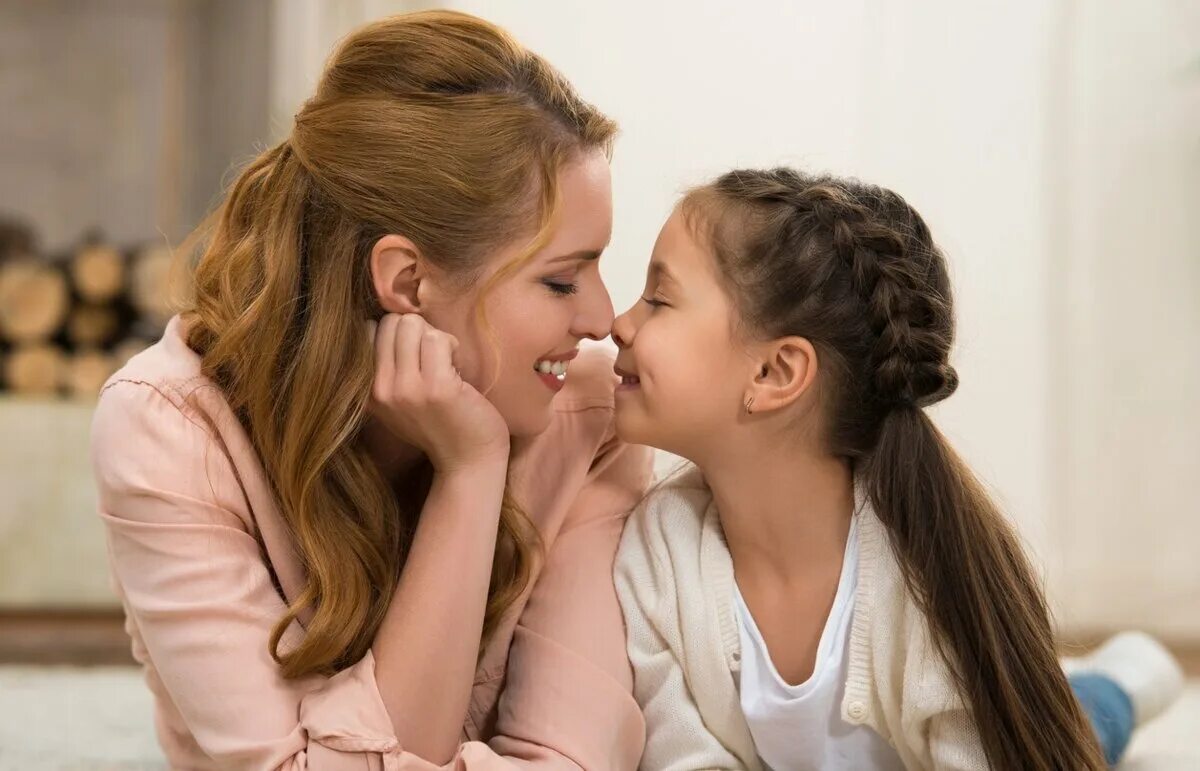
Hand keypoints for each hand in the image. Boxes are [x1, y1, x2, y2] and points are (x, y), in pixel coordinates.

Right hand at [369, 314, 509, 472]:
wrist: (468, 461)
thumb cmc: (440, 424)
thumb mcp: (398, 400)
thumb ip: (387, 367)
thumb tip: (389, 318)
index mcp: (367, 391)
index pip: (369, 330)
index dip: (398, 335)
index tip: (415, 357)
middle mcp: (380, 390)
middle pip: (391, 322)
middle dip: (418, 331)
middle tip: (435, 359)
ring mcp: (406, 389)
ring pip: (413, 324)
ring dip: (437, 338)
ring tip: (447, 365)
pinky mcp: (436, 387)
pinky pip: (438, 338)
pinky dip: (452, 346)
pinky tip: (458, 370)